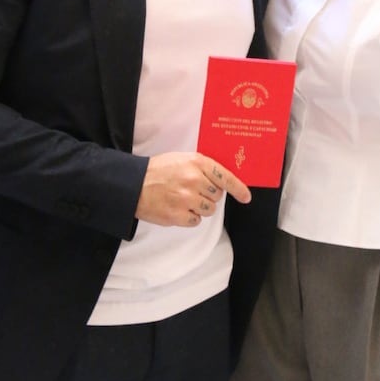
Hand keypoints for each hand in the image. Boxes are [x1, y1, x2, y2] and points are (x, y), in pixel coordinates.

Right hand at [136, 152, 250, 226]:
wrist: (133, 184)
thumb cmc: (158, 170)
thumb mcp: (183, 159)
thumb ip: (203, 167)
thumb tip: (222, 180)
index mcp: (197, 163)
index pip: (226, 178)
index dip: (239, 189)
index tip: (246, 197)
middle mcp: (195, 180)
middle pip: (218, 196)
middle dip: (209, 195)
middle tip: (192, 190)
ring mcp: (187, 199)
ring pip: (209, 210)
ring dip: (200, 207)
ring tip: (184, 199)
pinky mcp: (178, 215)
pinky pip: (196, 221)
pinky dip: (189, 217)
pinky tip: (178, 208)